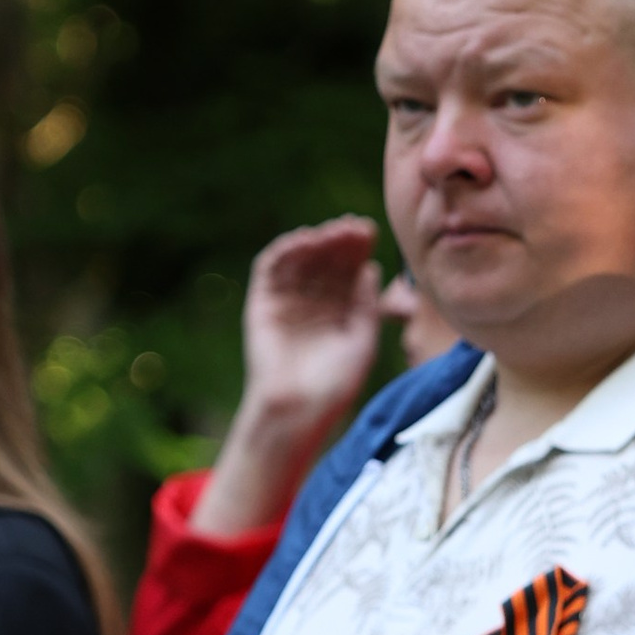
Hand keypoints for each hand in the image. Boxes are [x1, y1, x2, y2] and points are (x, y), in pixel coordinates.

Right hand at [194, 218, 385, 536]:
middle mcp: (313, 303)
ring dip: (316, 241)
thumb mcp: (362, 341)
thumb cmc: (334, 384)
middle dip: (340, 242)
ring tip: (333, 232)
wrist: (298, 409)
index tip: (370, 231)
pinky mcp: (262, 303)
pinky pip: (270, 269)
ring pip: (301, 261)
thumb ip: (366, 305)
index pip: (348, 271)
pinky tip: (304, 240)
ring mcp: (287, 301)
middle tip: (354, 226)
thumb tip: (372, 268)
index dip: (357, 250)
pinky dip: (285, 250)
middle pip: (326, 261)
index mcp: (339, 311)